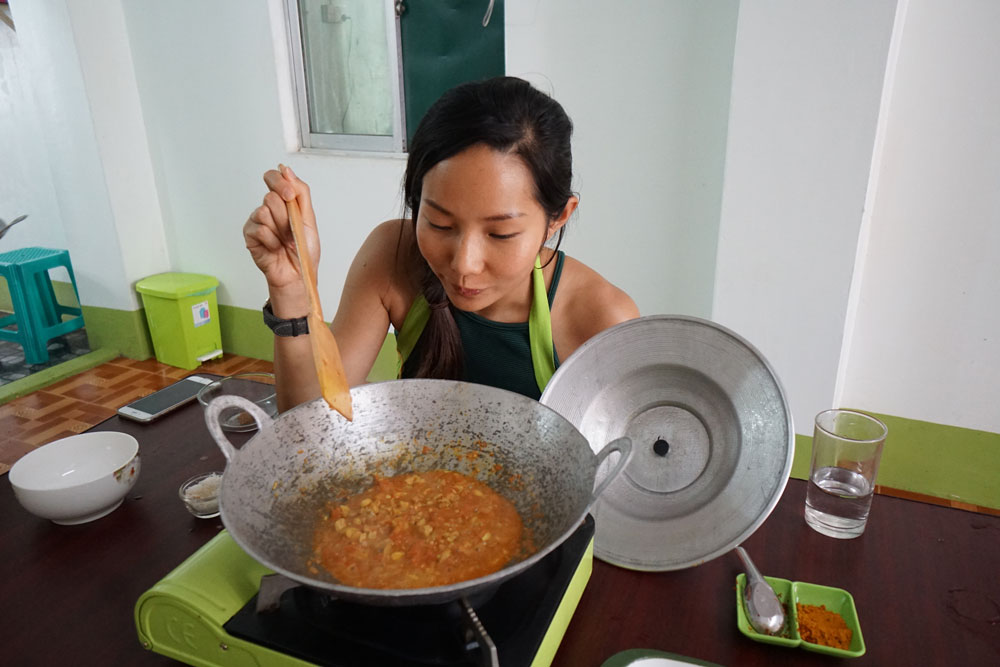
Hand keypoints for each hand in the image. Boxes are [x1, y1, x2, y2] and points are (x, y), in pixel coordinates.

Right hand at [243, 165, 319, 299]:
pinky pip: (259, 229)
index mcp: (283, 202)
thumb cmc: (304, 250)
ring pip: (264, 211)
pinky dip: (272, 240)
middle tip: (291, 231)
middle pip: (271, 197)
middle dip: (286, 216)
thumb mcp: (309, 218)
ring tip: (284, 241)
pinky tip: (275, 248)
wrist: (298, 274)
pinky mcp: (250, 235)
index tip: (289, 195)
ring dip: (280, 229)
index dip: (279, 182)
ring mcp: (257, 222)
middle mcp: (268, 209)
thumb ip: (300, 192)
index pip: (273, 177)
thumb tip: (287, 170)